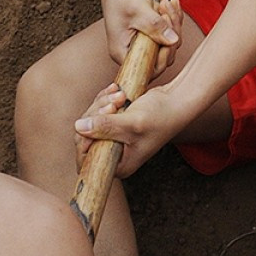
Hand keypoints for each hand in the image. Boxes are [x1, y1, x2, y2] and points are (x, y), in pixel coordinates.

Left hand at [74, 78, 189, 177]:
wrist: (177, 100)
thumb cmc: (161, 116)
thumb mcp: (132, 123)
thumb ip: (106, 127)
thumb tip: (79, 127)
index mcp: (120, 165)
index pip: (87, 160)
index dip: (84, 140)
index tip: (93, 121)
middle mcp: (115, 154)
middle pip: (86, 136)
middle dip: (96, 114)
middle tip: (115, 102)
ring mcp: (115, 138)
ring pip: (91, 120)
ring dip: (103, 103)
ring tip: (119, 94)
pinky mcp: (116, 123)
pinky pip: (99, 111)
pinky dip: (105, 99)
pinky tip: (116, 90)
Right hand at [100, 0, 180, 71]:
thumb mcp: (137, 9)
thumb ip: (154, 25)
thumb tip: (172, 41)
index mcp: (122, 52)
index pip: (147, 70)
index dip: (163, 57)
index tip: (170, 36)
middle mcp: (132, 52)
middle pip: (162, 56)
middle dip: (171, 33)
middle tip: (166, 10)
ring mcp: (143, 44)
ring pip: (168, 43)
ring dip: (173, 23)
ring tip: (167, 3)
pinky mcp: (151, 35)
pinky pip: (169, 33)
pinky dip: (173, 19)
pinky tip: (171, 3)